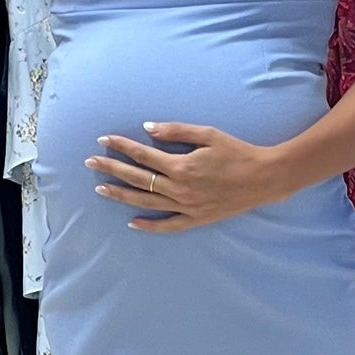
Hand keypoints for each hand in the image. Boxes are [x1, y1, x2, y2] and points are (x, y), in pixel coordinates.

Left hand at [85, 123, 285, 233]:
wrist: (263, 178)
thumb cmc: (237, 152)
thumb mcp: (208, 134)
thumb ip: (176, 132)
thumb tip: (147, 129)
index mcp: (181, 166)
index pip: (142, 155)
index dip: (121, 146)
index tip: (103, 140)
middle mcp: (179, 188)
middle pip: (137, 179)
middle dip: (111, 169)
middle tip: (90, 163)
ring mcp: (186, 207)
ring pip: (146, 203)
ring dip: (121, 196)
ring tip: (101, 189)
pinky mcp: (196, 219)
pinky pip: (167, 226)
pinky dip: (149, 226)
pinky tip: (132, 223)